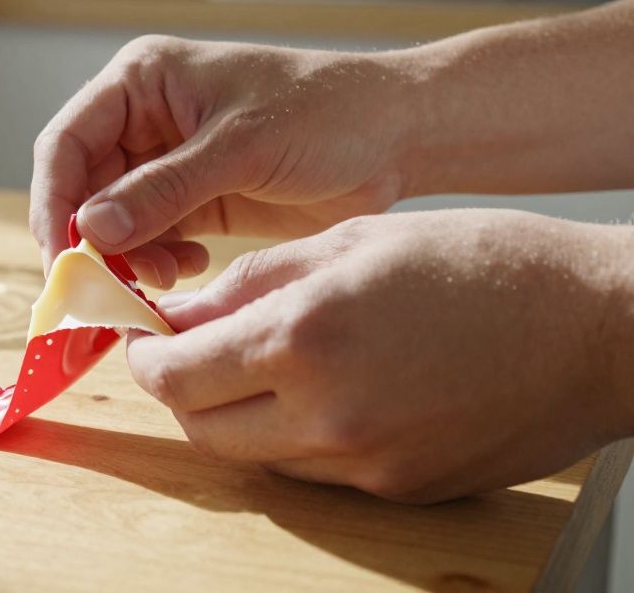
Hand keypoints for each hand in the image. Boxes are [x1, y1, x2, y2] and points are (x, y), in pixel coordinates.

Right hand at [30, 35, 416, 285]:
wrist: (398, 135)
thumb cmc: (326, 113)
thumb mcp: (240, 147)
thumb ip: (163, 189)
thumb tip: (89, 230)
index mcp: (142, 81)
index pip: (66, 143)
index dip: (55, 200)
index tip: (61, 255)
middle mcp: (143, 119)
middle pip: (82, 188)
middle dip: (92, 239)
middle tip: (109, 285)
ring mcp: (167, 163)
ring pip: (112, 221)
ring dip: (127, 256)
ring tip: (168, 275)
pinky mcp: (194, 200)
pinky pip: (149, 238)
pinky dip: (157, 261)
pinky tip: (191, 267)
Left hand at [126, 210, 633, 502]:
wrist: (594, 326)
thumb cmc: (478, 262)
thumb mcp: (348, 240)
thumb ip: (248, 283)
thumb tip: (179, 314)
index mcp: (304, 337)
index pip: (173, 376)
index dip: (144, 357)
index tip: (144, 337)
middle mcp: (326, 414)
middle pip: (201, 428)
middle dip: (179, 390)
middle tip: (190, 351)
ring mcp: (364, 464)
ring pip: (254, 454)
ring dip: (235, 413)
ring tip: (261, 363)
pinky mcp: (398, 491)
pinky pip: (313, 471)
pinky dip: (294, 434)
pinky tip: (324, 390)